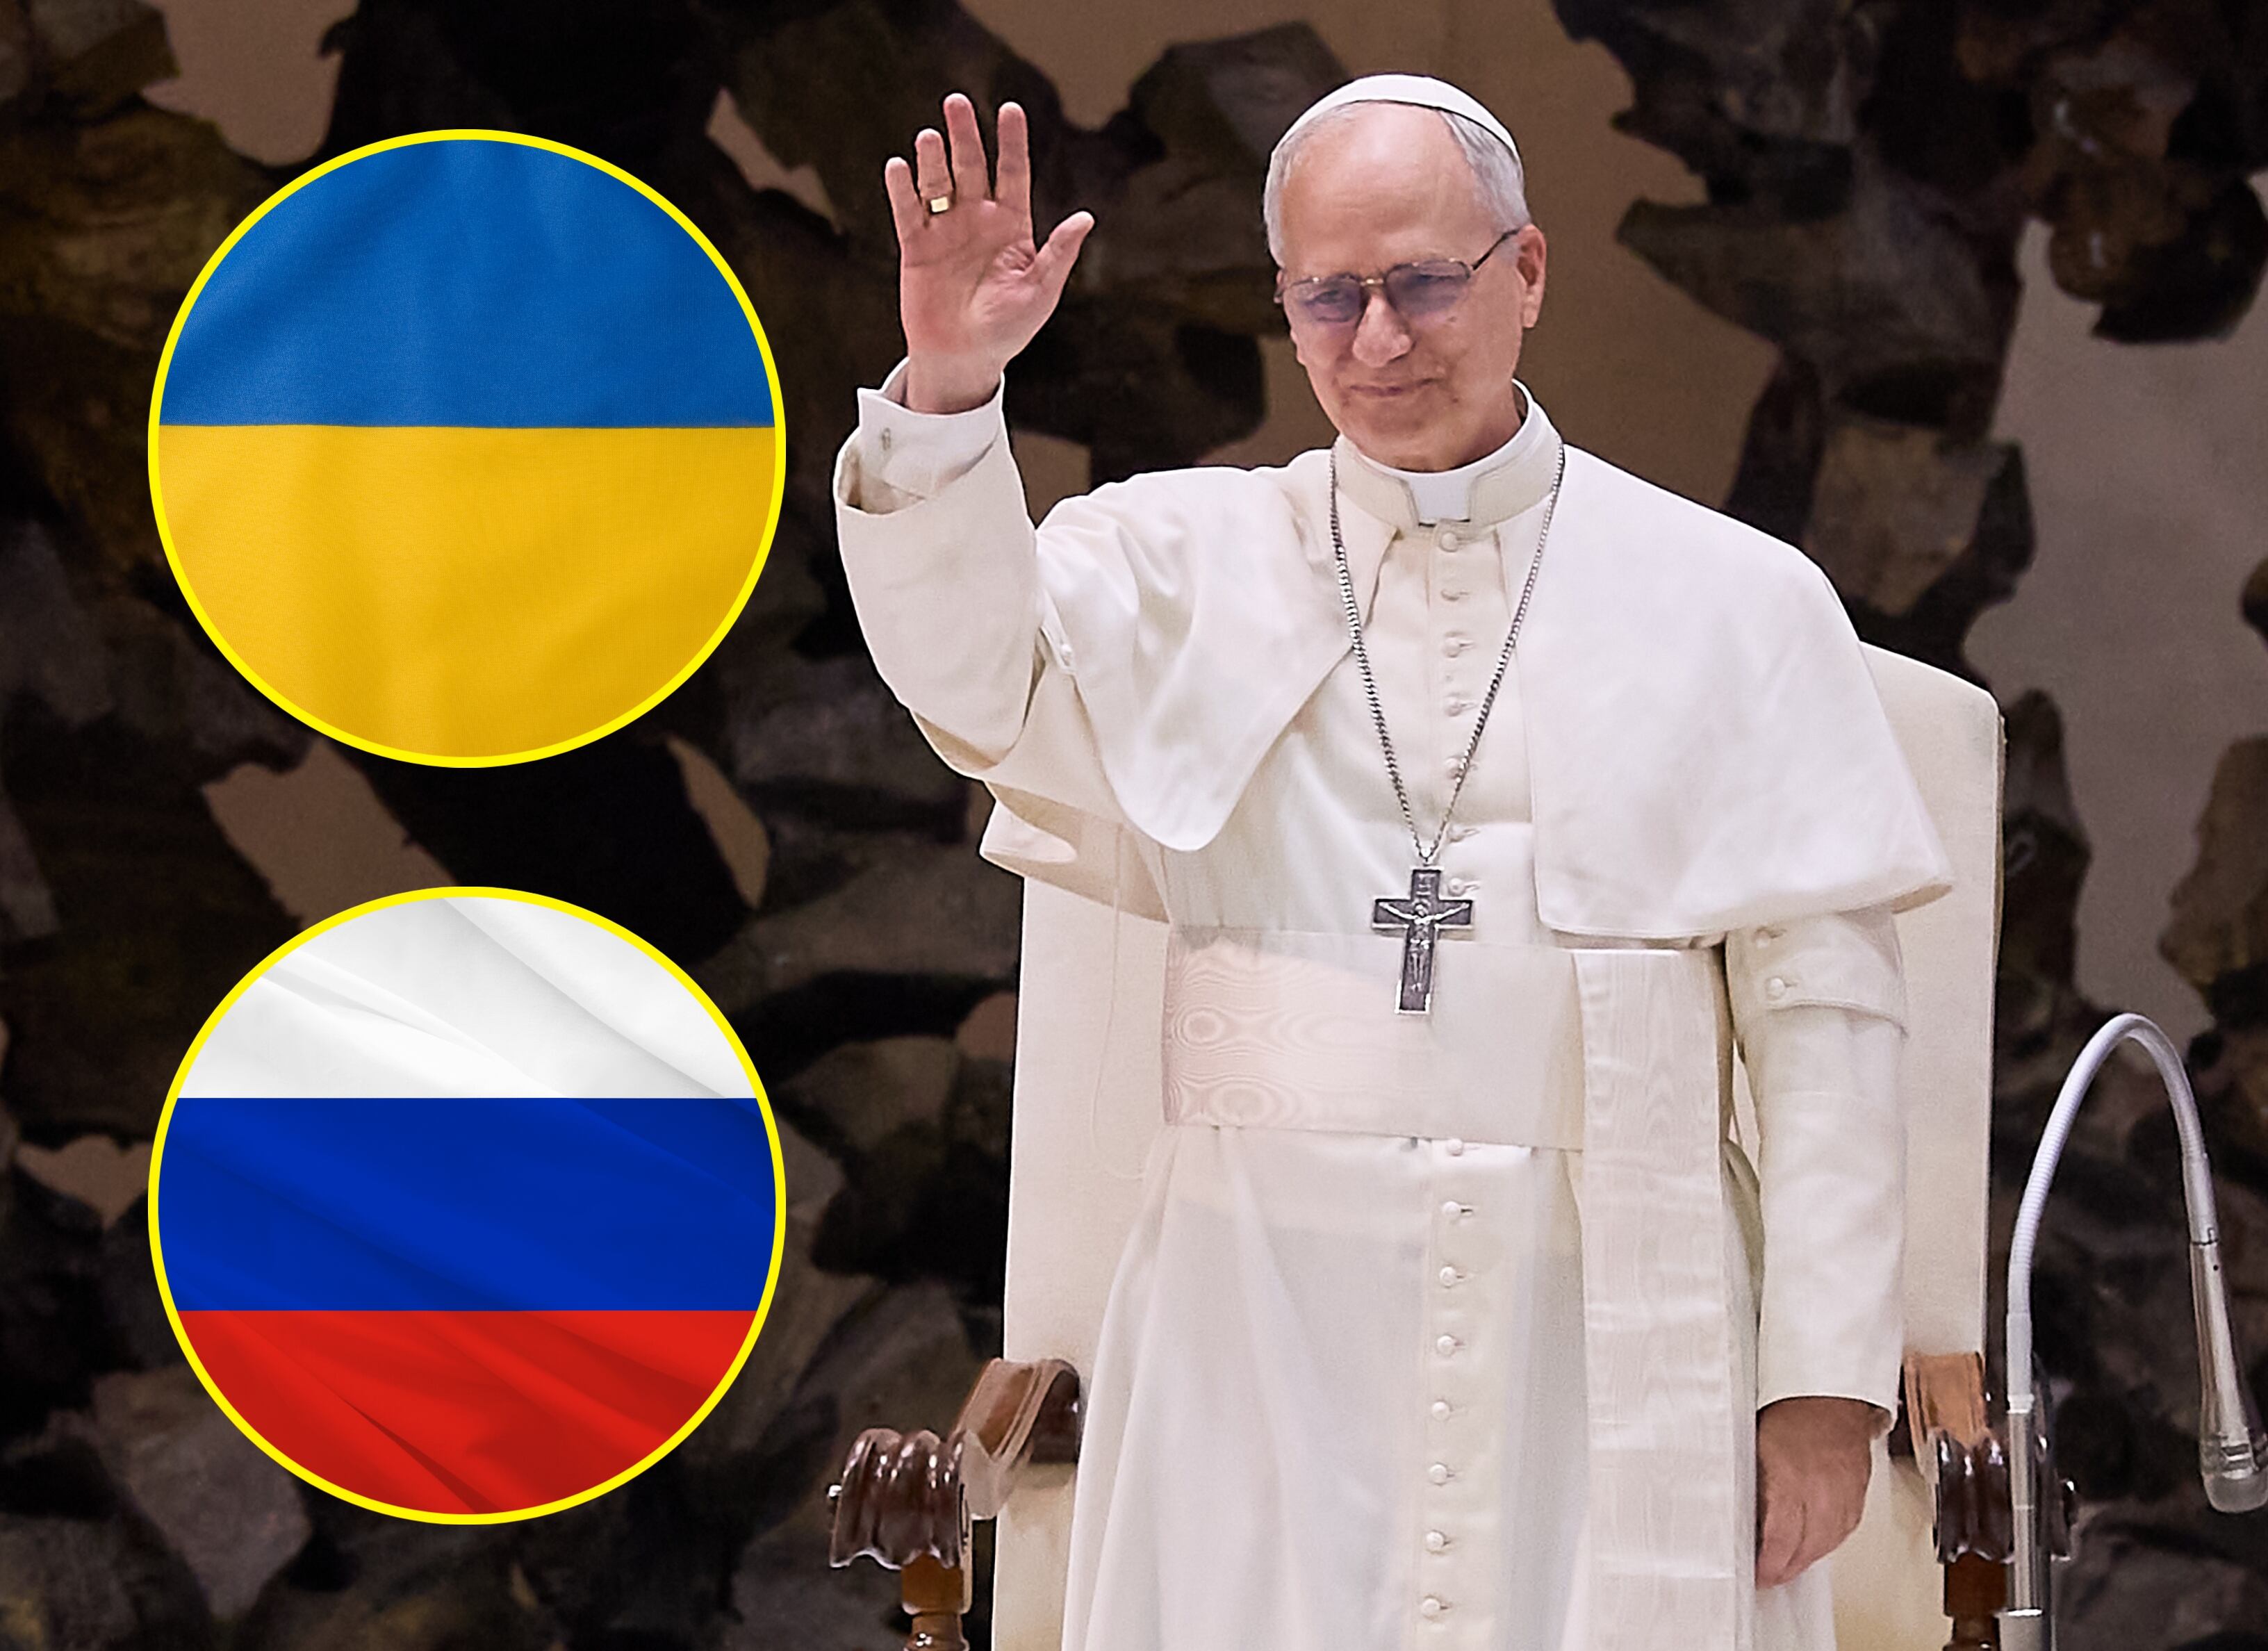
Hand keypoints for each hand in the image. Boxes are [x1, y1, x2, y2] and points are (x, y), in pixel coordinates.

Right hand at [883, 93, 1093, 413]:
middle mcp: (977, 220)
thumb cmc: (1008, 330)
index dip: (1012, 141)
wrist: (964, 359)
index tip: (1010, 108)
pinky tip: (899, 166)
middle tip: (956, 102)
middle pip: (971, 166)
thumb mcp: (1040, 292)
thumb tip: (1086, 218)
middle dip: (965, 134)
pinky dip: (902, 189)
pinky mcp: (916, 247)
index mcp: (1012, 226)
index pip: (1012, 173)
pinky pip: (908, 211)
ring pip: (938, 183)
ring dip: (934, 159)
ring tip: (931, 138)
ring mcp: (945, 231)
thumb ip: (1059, 254)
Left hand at [1754, 1396, 1880, 1587]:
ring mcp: (1843, 1493)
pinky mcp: (1858, 1493)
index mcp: (1790, 1478)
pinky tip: (1815, 1545)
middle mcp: (1820, 1491)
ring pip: (1827, 1543)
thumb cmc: (1787, 1411)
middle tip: (1768, 1576)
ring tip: (1788, 1566)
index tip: (1757, 1575)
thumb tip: (1743, 1515)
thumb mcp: (1754, 1446)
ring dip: (1806, 1558)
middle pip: (1806, 1547)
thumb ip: (1753, 1484)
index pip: (1781, 1538)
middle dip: (1785, 1568)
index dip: (1768, 1564)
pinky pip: (1844, 1529)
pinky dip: (1828, 1542)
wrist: (1828, 1393)